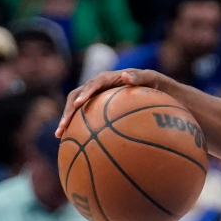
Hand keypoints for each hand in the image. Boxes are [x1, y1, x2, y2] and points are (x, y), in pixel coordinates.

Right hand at [57, 69, 171, 136]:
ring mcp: (97, 98)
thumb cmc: (158, 85)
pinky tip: (75, 144)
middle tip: (62, 127)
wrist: (161, 92)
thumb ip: (139, 77)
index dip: (84, 93)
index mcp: (109, 78)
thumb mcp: (152, 78)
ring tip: (59, 136)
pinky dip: (79, 128)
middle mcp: (99, 87)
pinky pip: (86, 118)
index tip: (78, 104)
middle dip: (68, 111)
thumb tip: (124, 76)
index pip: (93, 84)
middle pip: (77, 97)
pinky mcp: (98, 108)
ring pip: (77, 108)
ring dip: (67, 120)